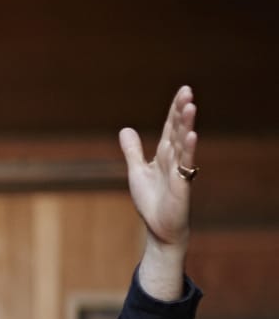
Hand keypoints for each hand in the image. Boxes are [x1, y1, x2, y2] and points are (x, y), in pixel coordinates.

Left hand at [120, 85, 197, 250]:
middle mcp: (174, 159)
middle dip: (182, 111)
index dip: (175, 109)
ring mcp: (179, 171)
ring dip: (187, 126)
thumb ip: (133, 150)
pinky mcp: (181, 186)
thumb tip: (125, 129)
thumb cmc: (151, 201)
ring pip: (183, 144)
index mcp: (164, 154)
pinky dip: (188, 150)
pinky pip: (184, 166)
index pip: (171, 127)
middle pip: (178, 131)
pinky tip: (192, 136)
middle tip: (187, 90)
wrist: (159, 228)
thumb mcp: (136, 171)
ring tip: (190, 106)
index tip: (183, 90)